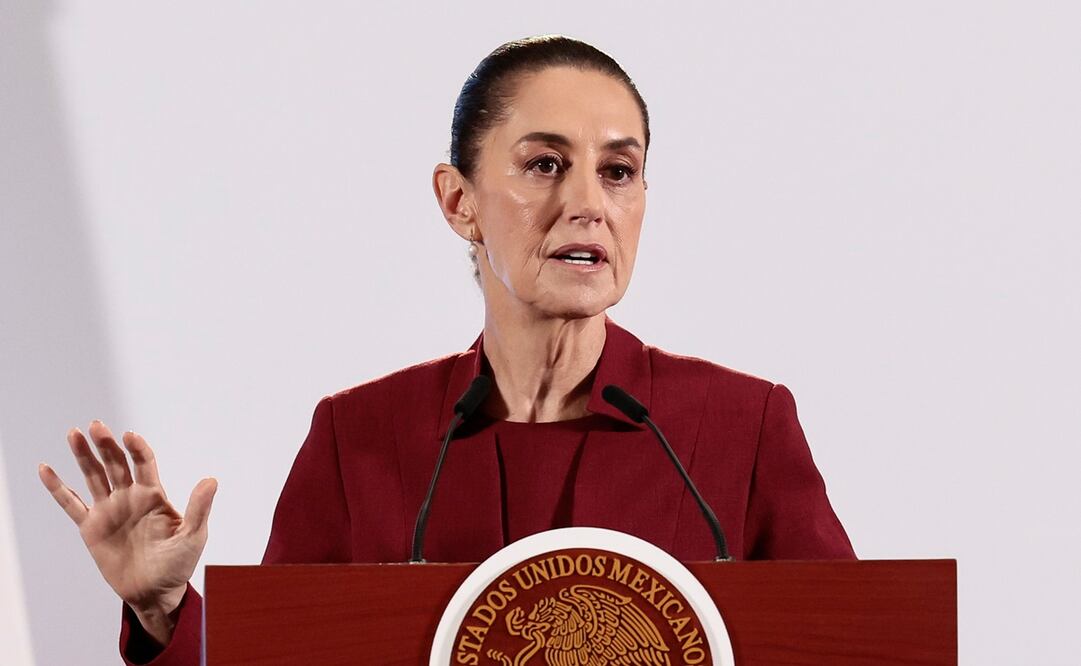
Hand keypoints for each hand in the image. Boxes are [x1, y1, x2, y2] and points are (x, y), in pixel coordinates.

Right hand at [38, 421, 216, 643]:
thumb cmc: (179, 563)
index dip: (137, 448)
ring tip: (74, 434)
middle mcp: (130, 497)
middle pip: (116, 463)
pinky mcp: (91, 527)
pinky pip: (71, 504)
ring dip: (83, 455)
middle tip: (95, 426)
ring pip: (93, 476)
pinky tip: (46, 469)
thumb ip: (199, 508)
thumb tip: (211, 480)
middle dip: (106, 445)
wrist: (155, 591)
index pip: (144, 463)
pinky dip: (57, 488)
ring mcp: (109, 509)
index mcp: (154, 495)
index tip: (129, 436)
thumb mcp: (192, 536)